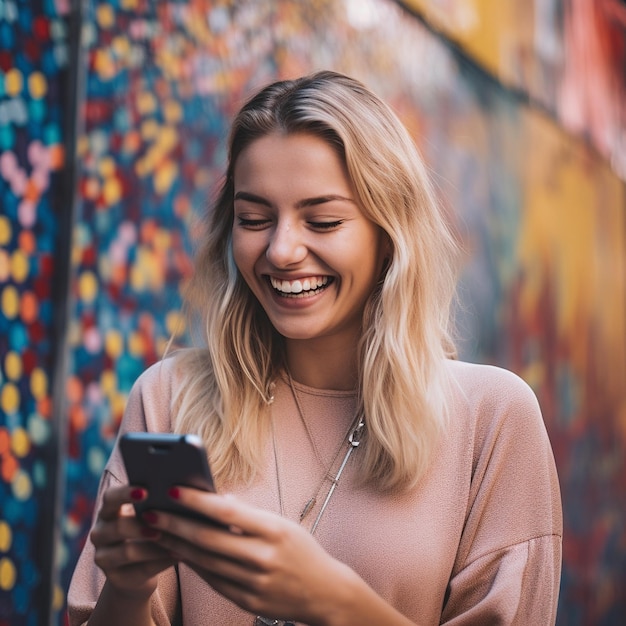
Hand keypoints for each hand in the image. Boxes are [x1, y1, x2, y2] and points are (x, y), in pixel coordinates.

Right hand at [89, 485, 175, 599]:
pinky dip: (162, 561)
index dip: (125, 494)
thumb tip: (180, 489)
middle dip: (140, 525)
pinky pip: (141, 570)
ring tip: (175, 542)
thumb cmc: (148, 530)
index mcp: (107, 511)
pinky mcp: (116, 579)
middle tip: (161, 521)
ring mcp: (104, 558)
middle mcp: (100, 533)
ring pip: (128, 552)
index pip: (110, 498)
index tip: (146, 491)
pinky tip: (179, 555)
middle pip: (117, 527)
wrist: (138, 570)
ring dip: (154, 547)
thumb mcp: (147, 516)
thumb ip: (156, 503)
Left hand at [143, 488, 354, 623]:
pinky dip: (194, 566)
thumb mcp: (283, 525)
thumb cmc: (302, 551)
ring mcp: (255, 584)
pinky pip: (214, 581)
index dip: (197, 501)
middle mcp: (264, 557)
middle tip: (150, 513)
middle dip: (174, 525)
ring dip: (177, 546)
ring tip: (157, 532)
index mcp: (275, 530)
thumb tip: (217, 500)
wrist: (326, 593)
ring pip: (205, 562)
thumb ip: (249, 515)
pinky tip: (179, 553)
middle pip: (208, 540)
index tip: (172, 490)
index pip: (227, 513)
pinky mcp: (249, 603)